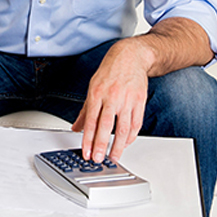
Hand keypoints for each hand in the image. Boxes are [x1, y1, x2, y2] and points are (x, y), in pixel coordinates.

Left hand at [71, 40, 148, 162]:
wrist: (130, 56)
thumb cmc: (110, 71)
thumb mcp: (92, 87)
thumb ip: (85, 111)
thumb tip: (75, 128)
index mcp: (97, 93)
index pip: (91, 121)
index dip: (88, 139)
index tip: (87, 153)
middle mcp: (112, 97)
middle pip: (106, 126)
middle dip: (101, 145)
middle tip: (99, 159)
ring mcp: (127, 99)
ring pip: (123, 128)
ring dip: (118, 146)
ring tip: (113, 157)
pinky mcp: (140, 101)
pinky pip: (136, 123)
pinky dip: (131, 136)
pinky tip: (126, 143)